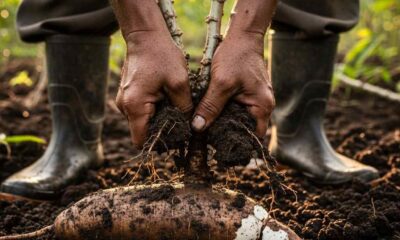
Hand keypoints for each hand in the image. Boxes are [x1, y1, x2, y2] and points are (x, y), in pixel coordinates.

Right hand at [116, 32, 192, 147]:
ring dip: (158, 119)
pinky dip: (153, 109)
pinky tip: (166, 98)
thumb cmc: (161, 55)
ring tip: (173, 106)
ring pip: (142, 122)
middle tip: (179, 121)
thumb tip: (189, 127)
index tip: (174, 136)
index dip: (157, 143)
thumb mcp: (179, 83)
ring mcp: (124, 100)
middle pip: (142, 132)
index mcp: (134, 106)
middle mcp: (124, 106)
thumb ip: (184, 108)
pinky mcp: (128, 95)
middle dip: (160, 130)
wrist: (145, 35)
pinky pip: (140, 110)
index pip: (141, 141)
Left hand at [192, 33, 274, 137]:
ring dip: (225, 122)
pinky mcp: (247, 94)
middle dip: (227, 134)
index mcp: (262, 107)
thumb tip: (198, 127)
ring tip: (207, 127)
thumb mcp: (221, 83)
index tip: (218, 147)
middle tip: (207, 139)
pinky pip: (236, 109)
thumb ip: (210, 107)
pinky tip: (211, 112)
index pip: (253, 137)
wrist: (242, 36)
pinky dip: (225, 112)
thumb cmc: (236, 56)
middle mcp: (263, 106)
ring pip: (239, 119)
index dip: (237, 144)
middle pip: (245, 129)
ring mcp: (256, 100)